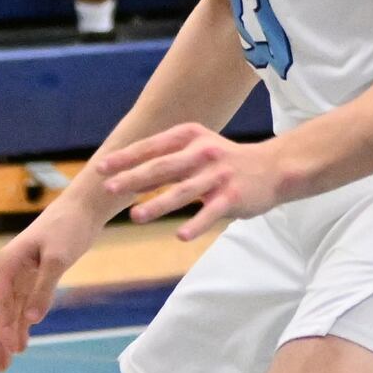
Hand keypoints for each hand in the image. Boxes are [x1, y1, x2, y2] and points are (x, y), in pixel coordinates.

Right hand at [0, 197, 100, 366]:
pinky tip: (24, 338)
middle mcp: (9, 269)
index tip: (14, 350)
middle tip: (1, 368)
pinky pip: (24, 303)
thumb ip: (44, 289)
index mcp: (8, 263)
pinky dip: (23, 321)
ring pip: (10, 310)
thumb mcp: (58, 259)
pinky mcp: (35, 274)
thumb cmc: (68, 228)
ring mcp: (21, 272)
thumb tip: (32, 321)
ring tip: (9, 361)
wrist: (83, 207)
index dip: (3, 328)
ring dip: (10, 334)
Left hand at [94, 121, 290, 240]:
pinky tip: (180, 236)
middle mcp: (203, 153)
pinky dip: (195, 225)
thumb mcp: (197, 150)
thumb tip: (126, 173)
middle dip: (133, 178)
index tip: (101, 168)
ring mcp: (218, 175)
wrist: (272, 168)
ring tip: (135, 217)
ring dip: (157, 204)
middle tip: (109, 189)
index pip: (152, 147)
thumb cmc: (224, 162)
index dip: (126, 157)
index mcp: (191, 136)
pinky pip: (210, 213)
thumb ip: (167, 160)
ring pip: (183, 192)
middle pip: (163, 167)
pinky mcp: (232, 197)